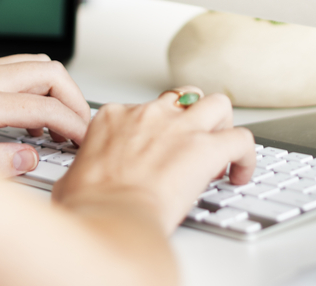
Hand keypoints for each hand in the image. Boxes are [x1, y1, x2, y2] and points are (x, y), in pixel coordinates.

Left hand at [0, 54, 91, 176]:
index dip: (72, 124)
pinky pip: (12, 67)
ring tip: (58, 121)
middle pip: (48, 71)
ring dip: (54, 88)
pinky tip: (27, 113)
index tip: (83, 140)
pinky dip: (32, 85)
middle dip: (73, 97)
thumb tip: (28, 159)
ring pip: (32, 63)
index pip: (45, 106)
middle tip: (80, 125)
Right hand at [52, 86, 255, 233]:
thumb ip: (80, 173)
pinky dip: (246, 156)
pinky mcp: (206, 148)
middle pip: (182, 97)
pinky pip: (242, 139)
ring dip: (223, 123)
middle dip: (193, 116)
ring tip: (223, 148)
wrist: (111, 217)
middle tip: (194, 142)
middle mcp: (149, 114)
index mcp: (114, 117)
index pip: (141, 110)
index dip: (156, 132)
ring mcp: (180, 127)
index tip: (158, 154)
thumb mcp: (69, 180)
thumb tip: (74, 186)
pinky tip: (240, 174)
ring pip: (217, 103)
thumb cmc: (90, 206)